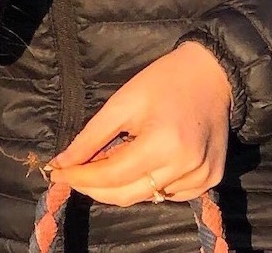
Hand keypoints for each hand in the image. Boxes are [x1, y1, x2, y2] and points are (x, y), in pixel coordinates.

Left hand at [47, 42, 231, 205]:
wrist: (213, 74)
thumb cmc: (164, 80)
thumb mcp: (124, 101)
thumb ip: (91, 136)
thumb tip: (61, 163)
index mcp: (163, 144)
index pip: (112, 176)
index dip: (81, 177)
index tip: (57, 173)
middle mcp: (186, 168)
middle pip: (128, 195)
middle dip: (95, 188)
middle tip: (74, 175)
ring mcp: (202, 178)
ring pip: (148, 197)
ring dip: (123, 186)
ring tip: (110, 163)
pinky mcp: (211, 180)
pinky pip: (170, 194)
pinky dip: (150, 185)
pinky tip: (145, 164)